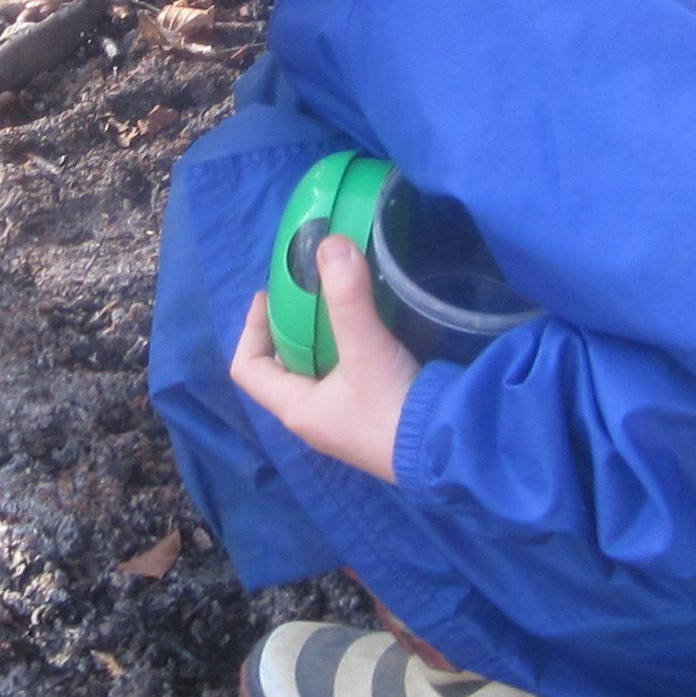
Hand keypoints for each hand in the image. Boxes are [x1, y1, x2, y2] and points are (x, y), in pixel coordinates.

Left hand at [229, 235, 418, 483]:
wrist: (448, 453)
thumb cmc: (393, 408)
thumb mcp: (367, 348)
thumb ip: (348, 297)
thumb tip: (329, 243)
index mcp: (296, 408)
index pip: (248, 368)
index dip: (252, 328)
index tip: (272, 296)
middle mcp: (313, 418)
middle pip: (282, 367)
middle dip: (289, 327)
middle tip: (310, 292)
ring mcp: (342, 421)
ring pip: (316, 372)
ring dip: (321, 338)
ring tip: (338, 304)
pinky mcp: (370, 419)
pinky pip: (344, 379)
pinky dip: (346, 351)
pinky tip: (370, 331)